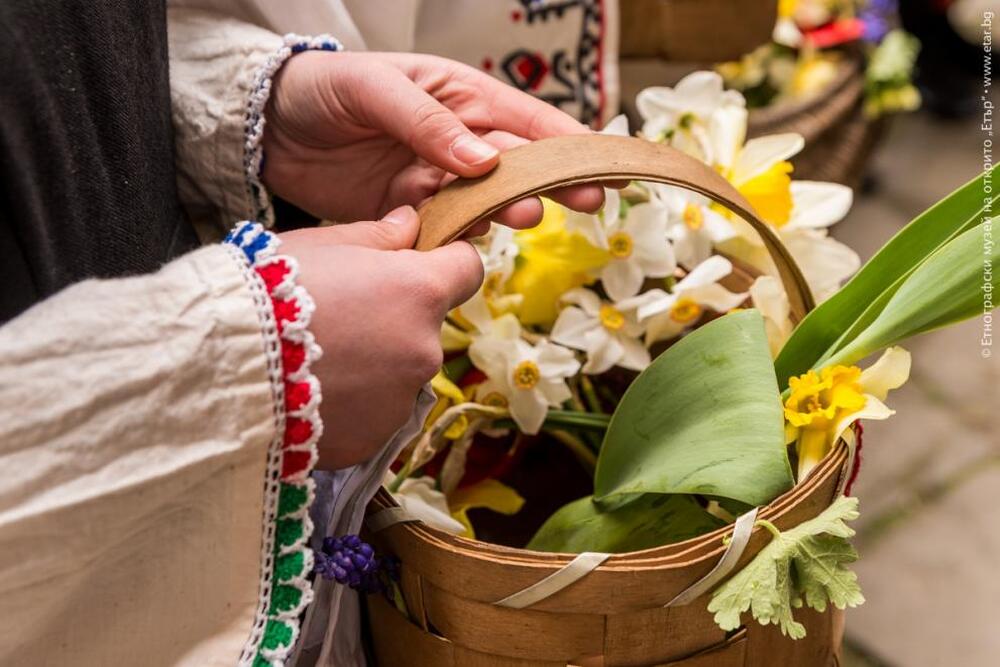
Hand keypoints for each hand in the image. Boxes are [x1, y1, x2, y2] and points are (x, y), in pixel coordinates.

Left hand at [263, 51, 605, 229]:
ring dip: (504, 213)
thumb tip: (484, 160)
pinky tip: (468, 244)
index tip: (606, 167)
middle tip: (584, 202)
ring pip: (483, 205)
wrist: (265, 127)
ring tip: (521, 219)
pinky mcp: (406, 216)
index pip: (528, 122)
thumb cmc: (324, 87)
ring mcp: (433, 181)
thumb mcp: (375, 89)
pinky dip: (457, 241)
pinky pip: (442, 233)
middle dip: (552, 183)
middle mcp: (456, 142)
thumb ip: (428, 123)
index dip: (571, 144)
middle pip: (517, 169)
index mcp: (460, 99)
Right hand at [279, 205, 481, 468]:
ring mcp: (402, 400)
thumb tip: (411, 225)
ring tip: (315, 359)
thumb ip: (378, 235)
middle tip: (339, 314)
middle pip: (427, 325)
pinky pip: (374, 412)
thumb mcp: (320, 244)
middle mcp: (424, 349)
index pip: (468, 269)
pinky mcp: (375, 439)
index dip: (445, 262)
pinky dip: (353, 403)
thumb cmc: (266, 291)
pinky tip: (310, 391)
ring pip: (400, 371)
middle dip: (395, 317)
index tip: (417, 264)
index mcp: (419, 291)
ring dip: (374, 364)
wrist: (221, 371)